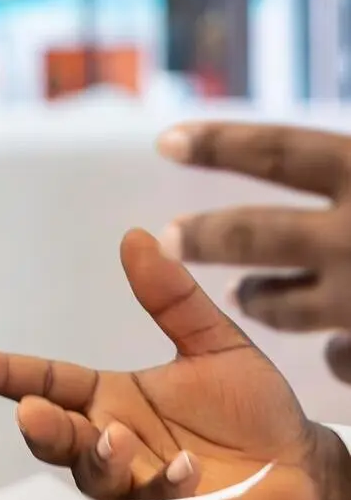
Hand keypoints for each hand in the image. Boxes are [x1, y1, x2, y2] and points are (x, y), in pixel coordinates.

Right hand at [0, 228, 350, 499]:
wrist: (311, 469)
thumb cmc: (255, 410)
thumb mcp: (213, 343)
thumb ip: (171, 297)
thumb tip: (135, 236)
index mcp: (112, 398)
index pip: (45, 382)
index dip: (1, 374)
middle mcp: (113, 443)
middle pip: (56, 437)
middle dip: (41, 428)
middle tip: (34, 414)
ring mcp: (136, 488)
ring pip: (94, 478)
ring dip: (97, 458)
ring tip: (116, 436)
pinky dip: (162, 484)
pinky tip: (185, 466)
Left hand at [158, 120, 350, 382]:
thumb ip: (347, 169)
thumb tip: (306, 164)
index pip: (279, 153)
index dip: (222, 146)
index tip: (166, 142)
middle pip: (257, 235)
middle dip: (207, 237)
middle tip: (169, 236)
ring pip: (289, 308)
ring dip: (262, 300)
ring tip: (242, 294)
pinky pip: (341, 357)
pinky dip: (335, 351)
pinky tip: (331, 347)